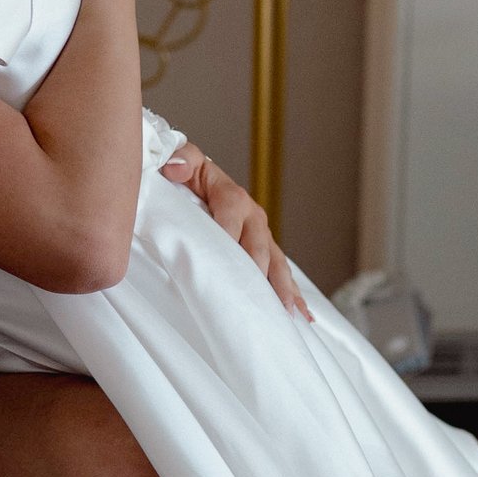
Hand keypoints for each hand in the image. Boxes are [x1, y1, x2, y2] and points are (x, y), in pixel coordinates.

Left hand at [158, 140, 311, 319]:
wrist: (199, 179)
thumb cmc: (188, 175)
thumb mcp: (183, 162)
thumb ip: (181, 160)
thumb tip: (175, 167)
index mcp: (231, 195)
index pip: (231, 215)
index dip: (229, 236)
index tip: (225, 261)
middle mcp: (252, 215)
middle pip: (259, 246)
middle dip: (261, 272)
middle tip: (262, 298)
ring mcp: (261, 235)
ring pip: (276, 263)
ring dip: (284, 288)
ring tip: (291, 313)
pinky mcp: (263, 250)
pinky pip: (279, 272)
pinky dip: (292, 293)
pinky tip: (303, 315)